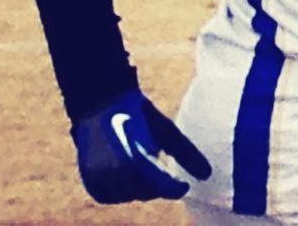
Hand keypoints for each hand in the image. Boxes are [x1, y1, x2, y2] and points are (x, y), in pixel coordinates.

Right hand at [71, 87, 210, 203]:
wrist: (101, 100)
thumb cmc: (138, 114)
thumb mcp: (164, 129)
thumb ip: (186, 152)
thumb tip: (208, 175)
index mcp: (136, 157)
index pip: (161, 186)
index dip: (175, 188)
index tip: (184, 186)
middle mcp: (115, 170)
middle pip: (146, 193)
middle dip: (156, 185)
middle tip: (159, 169)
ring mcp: (98, 176)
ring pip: (128, 195)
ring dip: (138, 186)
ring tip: (141, 165)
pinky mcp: (89, 178)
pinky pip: (108, 196)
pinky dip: (119, 189)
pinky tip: (125, 173)